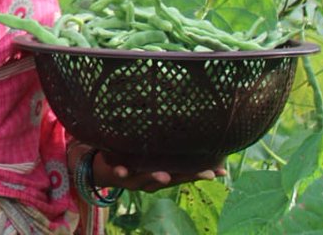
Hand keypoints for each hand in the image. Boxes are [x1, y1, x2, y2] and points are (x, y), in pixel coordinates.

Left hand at [94, 151, 225, 191]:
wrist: (103, 169)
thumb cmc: (135, 161)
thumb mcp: (155, 157)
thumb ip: (172, 153)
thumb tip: (196, 139)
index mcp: (163, 176)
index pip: (185, 175)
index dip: (201, 174)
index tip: (219, 172)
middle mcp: (151, 181)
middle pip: (170, 180)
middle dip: (185, 177)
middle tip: (204, 173)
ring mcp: (134, 179)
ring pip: (145, 180)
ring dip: (155, 177)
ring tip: (164, 173)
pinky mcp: (116, 174)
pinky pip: (118, 172)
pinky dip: (120, 171)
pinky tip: (121, 169)